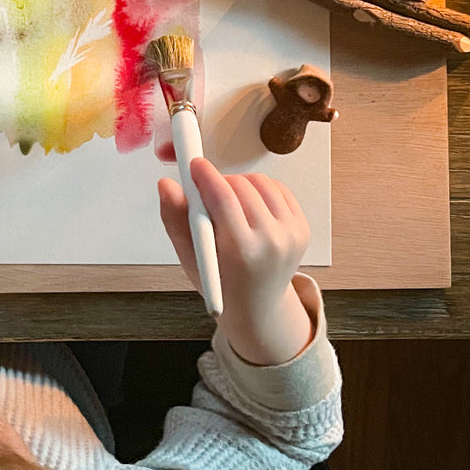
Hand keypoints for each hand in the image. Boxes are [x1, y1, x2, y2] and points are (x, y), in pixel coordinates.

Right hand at [158, 158, 313, 366]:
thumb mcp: (189, 257)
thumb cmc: (219, 282)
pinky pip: (278, 188)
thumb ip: (175, 219)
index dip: (206, 175)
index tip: (194, 164)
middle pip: (241, 186)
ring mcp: (291, 235)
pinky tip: (247, 206)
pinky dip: (259, 189)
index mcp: (241, 253)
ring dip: (238, 183)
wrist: (257, 306)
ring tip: (226, 203)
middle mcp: (272, 243)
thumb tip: (166, 184)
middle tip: (205, 191)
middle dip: (219, 181)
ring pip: (260, 182)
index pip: (223, 198)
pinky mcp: (302, 228)